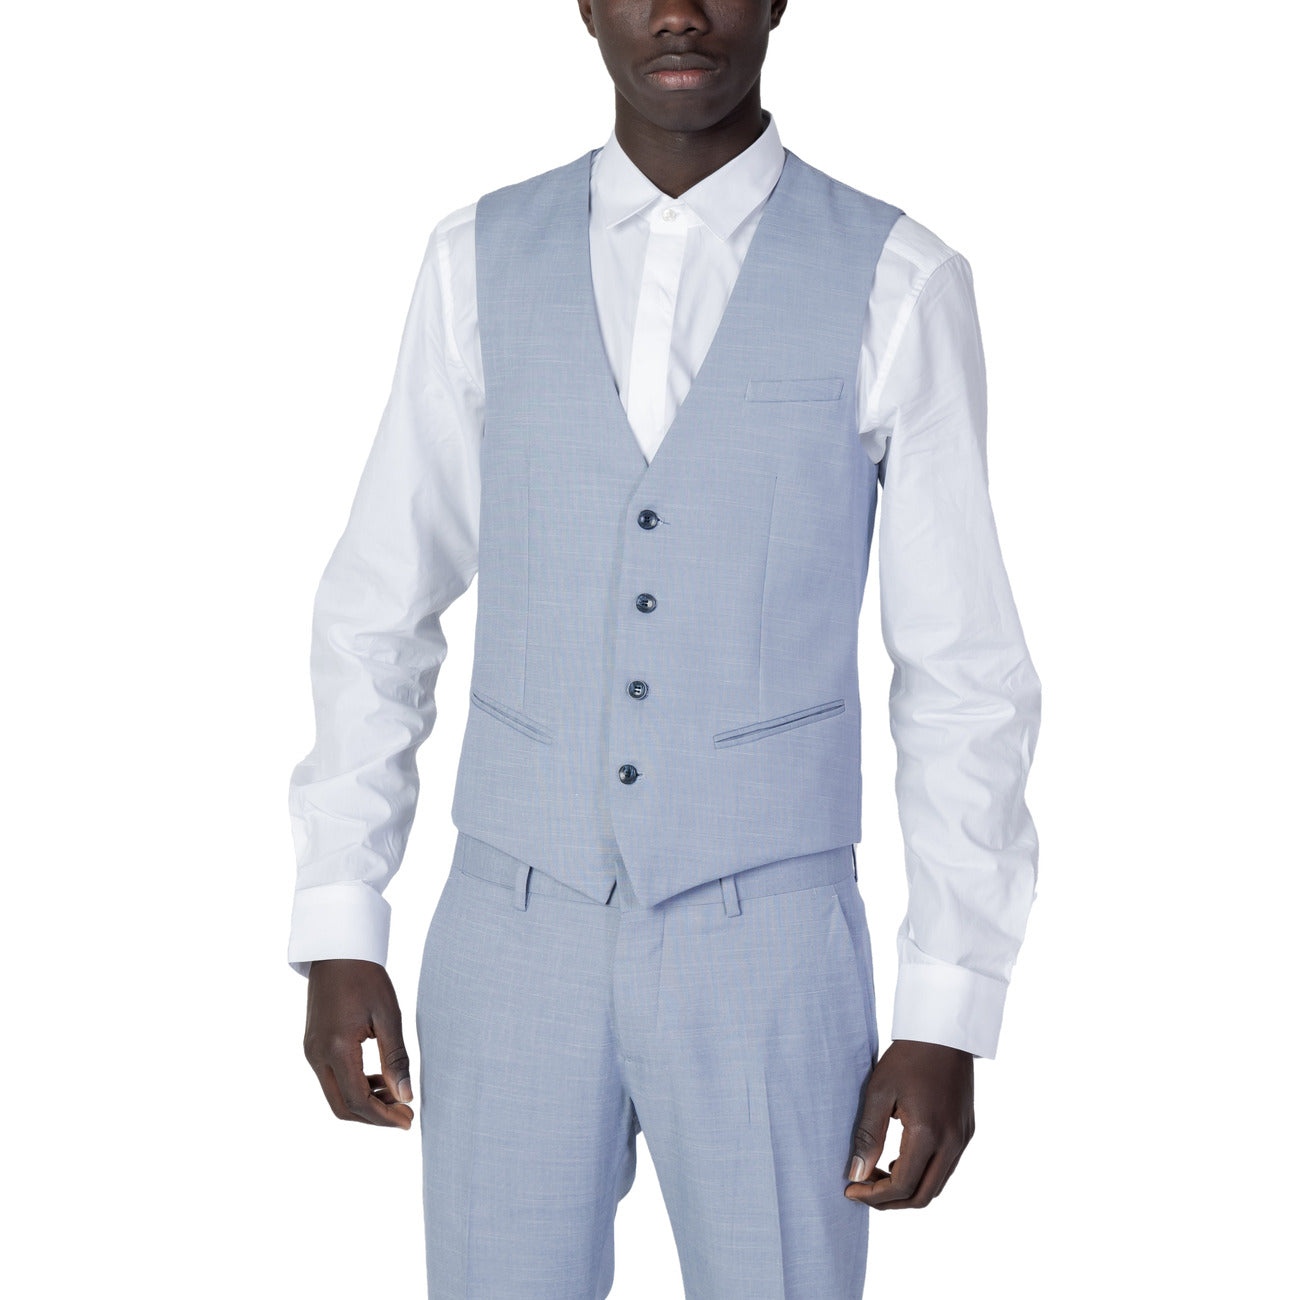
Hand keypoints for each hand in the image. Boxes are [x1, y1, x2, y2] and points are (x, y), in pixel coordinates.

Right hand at [303, 958, 414, 1128]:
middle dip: (374, 1117)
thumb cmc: (366, 977)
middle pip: (342, 1107)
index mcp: (336, 1048)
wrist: (337, 951)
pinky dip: (354, 1086)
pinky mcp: (312, 1046)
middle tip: (404, 1115)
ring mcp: (311, 1051)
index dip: (383, 1117)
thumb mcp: (388, 1016)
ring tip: (396, 1095)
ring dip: (364, 1102)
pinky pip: (331, 1079)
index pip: (358, 1100)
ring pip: (335, 1096)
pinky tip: (378, 1079)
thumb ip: (396, 1058)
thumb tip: (406, 1096)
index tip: (408, 1120)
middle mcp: (317, 1055)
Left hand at [844, 1039, 974, 1208]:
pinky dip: (923, 1174)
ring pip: (937, 1185)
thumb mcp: (879, 1092)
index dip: (874, 1195)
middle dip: (890, 1201)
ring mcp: (963, 1138)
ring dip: (908, 1189)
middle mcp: (952, 1142)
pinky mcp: (966, 1132)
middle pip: (923, 1196)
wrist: (943, 1032)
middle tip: (863, 1190)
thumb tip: (856, 1173)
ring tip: (877, 1174)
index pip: (902, 1185)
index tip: (850, 1189)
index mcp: (928, 1133)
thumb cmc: (907, 1057)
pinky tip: (900, 1160)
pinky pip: (946, 1168)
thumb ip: (868, 1135)